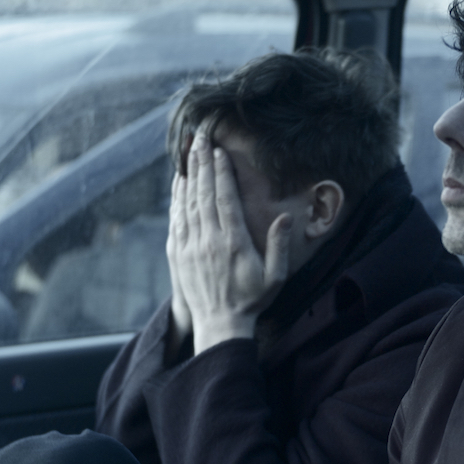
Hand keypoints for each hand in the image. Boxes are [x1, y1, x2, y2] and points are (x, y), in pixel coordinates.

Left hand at [168, 133, 291, 354]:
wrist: (219, 325)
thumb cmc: (251, 300)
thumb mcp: (275, 277)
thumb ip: (279, 246)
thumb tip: (287, 217)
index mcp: (233, 243)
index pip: (225, 200)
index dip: (220, 173)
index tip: (219, 152)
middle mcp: (208, 241)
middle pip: (203, 194)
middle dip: (201, 163)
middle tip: (200, 138)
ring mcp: (190, 246)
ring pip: (187, 202)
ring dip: (189, 174)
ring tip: (189, 151)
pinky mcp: (178, 253)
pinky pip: (176, 218)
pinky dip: (177, 196)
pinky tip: (180, 181)